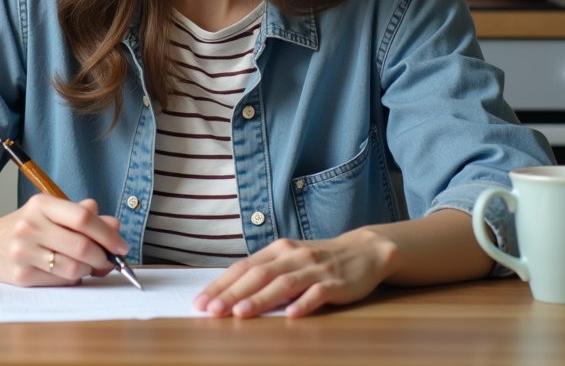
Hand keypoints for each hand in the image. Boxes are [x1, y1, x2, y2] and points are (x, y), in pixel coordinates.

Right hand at [0, 195, 129, 286]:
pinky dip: (71, 280)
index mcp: (42, 204)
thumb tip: (115, 226)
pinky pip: (59, 282)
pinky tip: (66, 272)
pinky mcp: (20, 275)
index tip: (121, 245)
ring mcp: (23, 251)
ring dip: (88, 270)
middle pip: (82, 246)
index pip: (83, 218)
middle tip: (108, 261)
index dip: (108, 234)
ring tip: (86, 266)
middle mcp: (30, 225)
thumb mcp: (50, 212)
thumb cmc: (26, 227)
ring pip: (73, 268)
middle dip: (103, 257)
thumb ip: (82, 216)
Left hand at [191, 228, 398, 317]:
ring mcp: (315, 269)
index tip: (200, 302)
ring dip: (260, 299)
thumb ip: (264, 273)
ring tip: (241, 313)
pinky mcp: (336, 283)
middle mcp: (293, 256)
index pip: (243, 268)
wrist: (363, 251)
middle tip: (212, 311)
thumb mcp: (289, 259)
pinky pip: (318, 293)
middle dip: (232, 294)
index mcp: (278, 250)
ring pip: (283, 284)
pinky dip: (303, 303)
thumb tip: (229, 293)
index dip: (220, 285)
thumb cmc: (319, 260)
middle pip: (258, 275)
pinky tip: (291, 314)